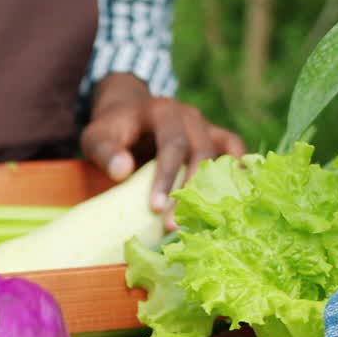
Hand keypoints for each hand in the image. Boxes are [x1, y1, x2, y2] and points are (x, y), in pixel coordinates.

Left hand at [81, 73, 245, 229]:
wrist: (129, 114)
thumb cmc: (112, 130)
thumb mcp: (97, 137)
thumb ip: (105, 152)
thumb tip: (122, 171)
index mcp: (163, 111)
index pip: (172, 144)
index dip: (167, 177)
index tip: (156, 208)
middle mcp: (190, 116)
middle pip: (200, 152)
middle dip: (190, 190)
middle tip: (175, 225)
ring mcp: (206, 127)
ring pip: (223, 155)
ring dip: (216, 189)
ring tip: (206, 221)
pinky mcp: (216, 139)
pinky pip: (236, 153)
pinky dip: (241, 174)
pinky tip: (237, 201)